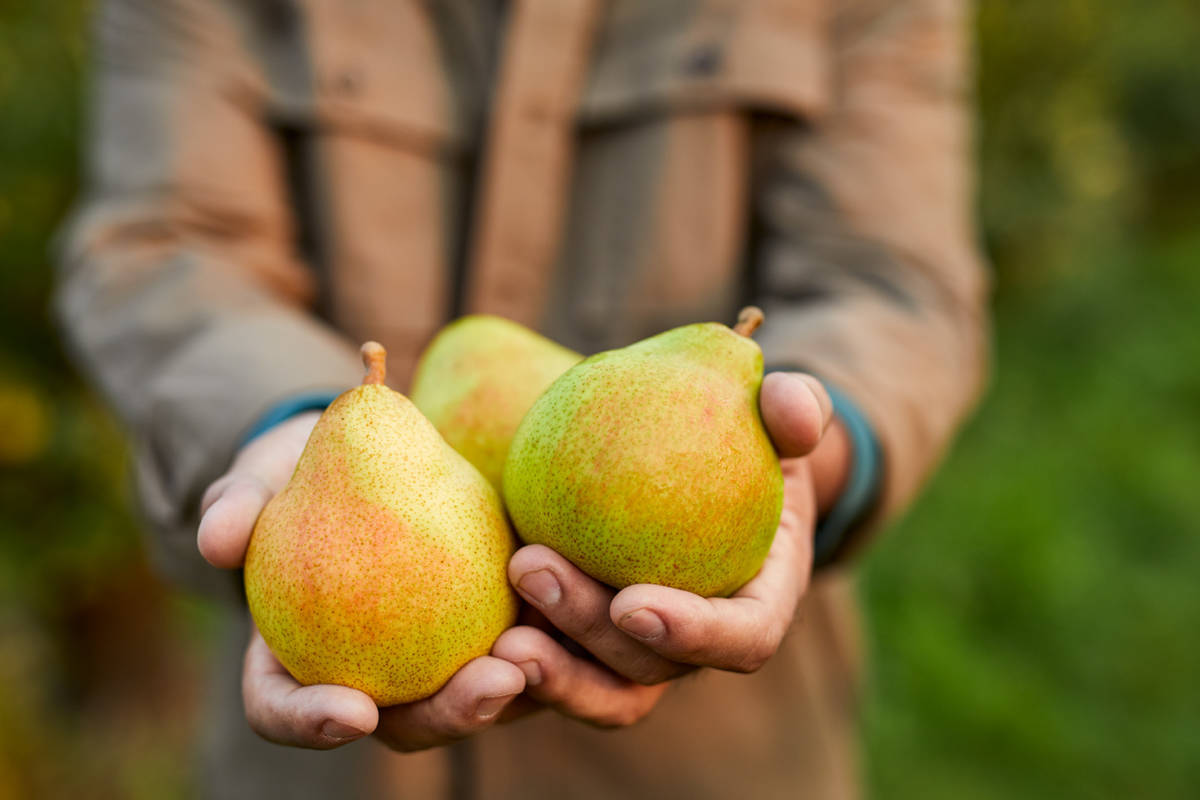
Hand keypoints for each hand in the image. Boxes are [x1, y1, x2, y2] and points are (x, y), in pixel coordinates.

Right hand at [198, 411, 524, 750]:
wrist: (369, 454)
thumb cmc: (301, 472)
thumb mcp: (260, 476)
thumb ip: (237, 504)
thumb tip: (218, 540)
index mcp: (294, 661)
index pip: (288, 711)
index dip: (313, 724)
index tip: (353, 710)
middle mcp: (370, 677)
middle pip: (406, 724)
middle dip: (450, 716)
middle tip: (491, 682)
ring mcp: (434, 659)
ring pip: (476, 696)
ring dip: (516, 687)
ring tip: (541, 651)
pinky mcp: (489, 624)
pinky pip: (525, 643)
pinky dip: (551, 636)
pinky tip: (575, 606)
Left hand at [491, 372, 838, 727]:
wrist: (702, 462)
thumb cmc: (749, 438)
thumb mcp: (780, 416)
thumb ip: (796, 407)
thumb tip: (790, 406)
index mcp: (757, 603)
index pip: (740, 640)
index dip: (693, 635)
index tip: (635, 601)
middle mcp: (697, 643)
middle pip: (649, 669)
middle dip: (590, 634)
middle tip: (531, 568)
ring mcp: (640, 650)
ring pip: (598, 691)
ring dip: (548, 674)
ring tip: (497, 636)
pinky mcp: (590, 642)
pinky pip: (555, 666)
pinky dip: (517, 662)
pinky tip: (474, 626)